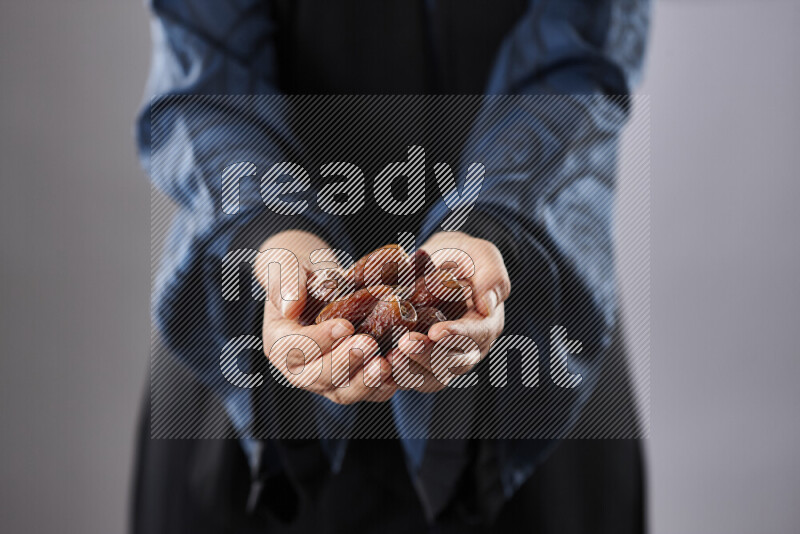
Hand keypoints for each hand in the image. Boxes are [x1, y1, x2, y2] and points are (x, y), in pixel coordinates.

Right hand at [257, 230, 396, 403]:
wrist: (320, 282)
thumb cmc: (300, 273)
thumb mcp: (286, 266)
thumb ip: (285, 282)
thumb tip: (289, 307)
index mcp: (279, 342)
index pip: (294, 349)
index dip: (319, 341)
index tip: (345, 325)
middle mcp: (298, 369)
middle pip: (317, 378)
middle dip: (344, 364)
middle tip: (369, 344)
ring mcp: (325, 379)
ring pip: (343, 392)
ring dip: (365, 382)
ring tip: (386, 364)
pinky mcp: (351, 381)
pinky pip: (367, 391)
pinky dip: (383, 385)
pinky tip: (399, 369)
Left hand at [388, 232, 509, 391]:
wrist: (438, 263)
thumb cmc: (463, 256)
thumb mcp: (482, 254)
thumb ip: (491, 275)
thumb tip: (488, 305)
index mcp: (485, 325)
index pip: (476, 336)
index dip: (457, 336)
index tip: (436, 331)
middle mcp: (467, 349)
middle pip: (453, 363)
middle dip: (428, 356)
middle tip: (404, 344)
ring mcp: (442, 360)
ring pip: (430, 377)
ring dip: (409, 371)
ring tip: (388, 358)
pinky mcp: (418, 363)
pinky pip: (409, 377)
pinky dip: (392, 375)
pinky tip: (375, 365)